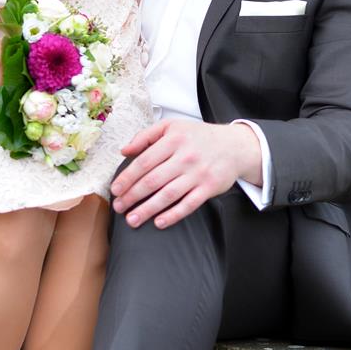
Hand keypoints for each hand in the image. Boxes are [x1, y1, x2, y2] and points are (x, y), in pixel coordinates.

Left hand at [110, 119, 262, 229]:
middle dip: (132, 196)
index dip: (127, 178)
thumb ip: (146, 136)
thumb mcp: (172, 127)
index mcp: (173, 140)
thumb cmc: (198, 137)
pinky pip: (188, 204)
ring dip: (147, 209)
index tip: (115, 190)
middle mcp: (185, 157)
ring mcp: (198, 173)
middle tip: (119, 207)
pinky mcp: (209, 188)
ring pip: (168, 195)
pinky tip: (159, 222)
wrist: (235, 146)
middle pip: (153, 180)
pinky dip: (173, 215)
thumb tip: (124, 151)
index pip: (144, 161)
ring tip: (132, 219)